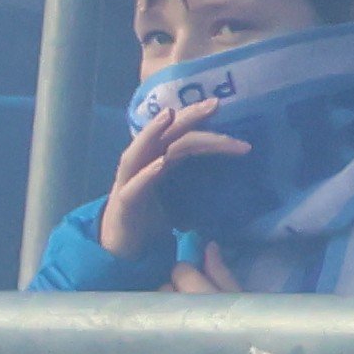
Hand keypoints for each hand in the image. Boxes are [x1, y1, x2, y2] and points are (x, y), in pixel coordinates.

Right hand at [95, 89, 244, 265]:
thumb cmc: (150, 219)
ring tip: (170, 115)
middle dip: (188, 117)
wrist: (121, 249)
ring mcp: (130, 181)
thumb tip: (232, 178)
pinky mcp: (124, 203)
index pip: (180, 134)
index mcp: (158, 159)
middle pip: (164, 134)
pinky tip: (161, 163)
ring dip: (154, 131)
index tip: (219, 106)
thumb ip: (196, 183)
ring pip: (140, 150)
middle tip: (214, 104)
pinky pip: (135, 186)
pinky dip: (147, 173)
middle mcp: (142, 164)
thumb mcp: (178, 196)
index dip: (198, 120)